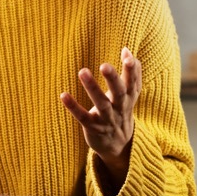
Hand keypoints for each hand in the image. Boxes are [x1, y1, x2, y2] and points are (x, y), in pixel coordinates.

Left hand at [61, 47, 140, 184]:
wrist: (119, 145)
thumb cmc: (121, 111)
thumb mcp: (131, 95)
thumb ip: (131, 73)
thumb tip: (127, 50)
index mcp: (129, 98)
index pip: (133, 83)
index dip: (132, 70)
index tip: (127, 56)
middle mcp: (120, 108)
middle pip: (119, 93)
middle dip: (113, 79)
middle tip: (104, 65)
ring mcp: (106, 119)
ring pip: (101, 104)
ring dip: (92, 88)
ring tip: (82, 71)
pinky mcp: (93, 128)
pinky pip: (83, 117)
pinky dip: (73, 107)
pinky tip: (63, 94)